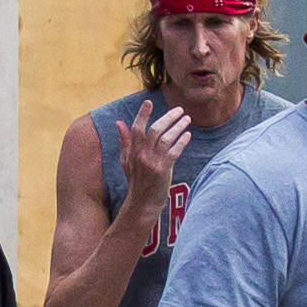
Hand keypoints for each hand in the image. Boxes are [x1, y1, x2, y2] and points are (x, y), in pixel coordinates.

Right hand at [120, 101, 192, 230]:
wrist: (142, 204)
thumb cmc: (136, 181)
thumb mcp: (126, 160)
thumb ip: (124, 141)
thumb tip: (118, 123)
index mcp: (132, 151)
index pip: (137, 128)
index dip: (142, 114)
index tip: (148, 102)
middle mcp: (141, 155)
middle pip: (155, 130)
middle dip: (168, 118)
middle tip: (179, 110)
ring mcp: (152, 163)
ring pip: (167, 139)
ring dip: (178, 127)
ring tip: (187, 119)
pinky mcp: (163, 171)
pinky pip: (174, 152)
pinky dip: (182, 142)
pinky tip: (188, 135)